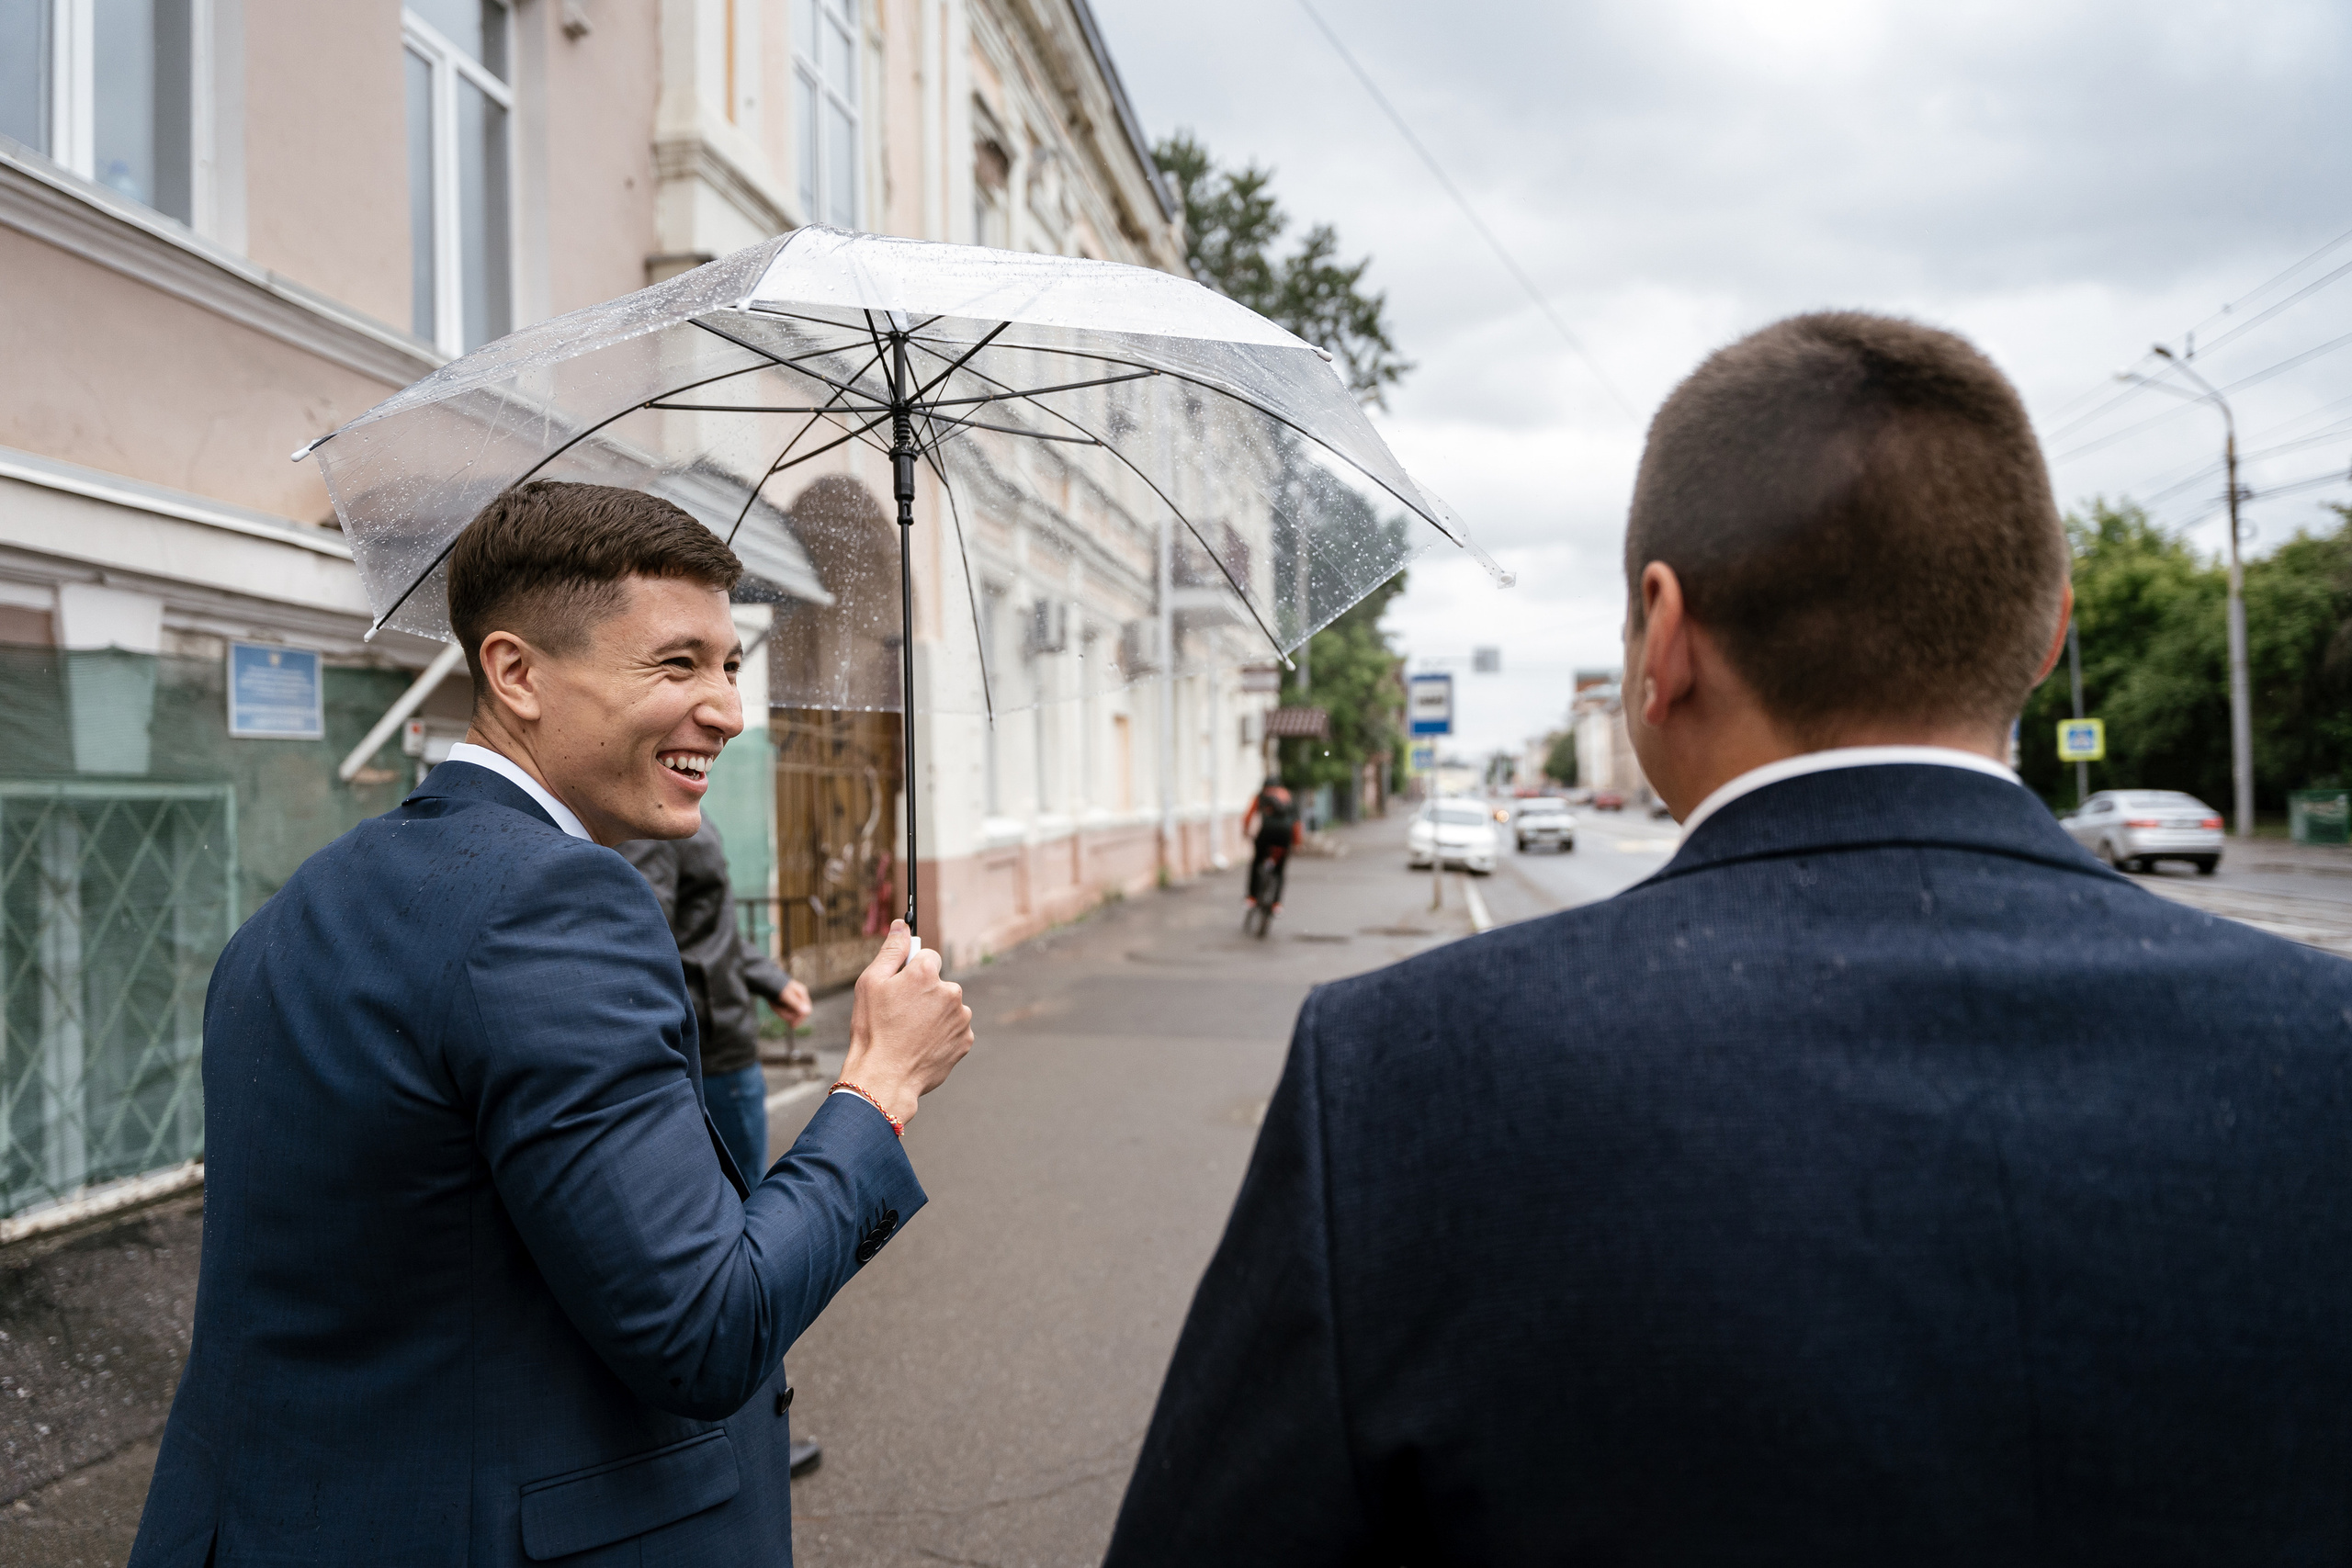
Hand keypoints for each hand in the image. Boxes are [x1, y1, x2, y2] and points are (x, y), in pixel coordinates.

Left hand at [772, 978, 812, 1026]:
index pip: (806, 1011)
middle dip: (787, 1014)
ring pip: (790, 1012)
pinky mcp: (786, 1000)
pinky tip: (773, 1004)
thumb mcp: (786, 996)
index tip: (791, 1026)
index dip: (799, 1019)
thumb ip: (796, 1004)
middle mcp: (799, 996)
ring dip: (781, 1011)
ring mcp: (792, 998)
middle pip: (797, 1013)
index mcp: (802, 994)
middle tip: (776, 1009)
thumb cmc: (776, 986)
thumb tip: (807, 1012)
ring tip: (773, 1004)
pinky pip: (784, 1010)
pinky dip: (778, 1009)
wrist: (765, 979)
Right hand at [840, 922, 971, 1124]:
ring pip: (948, 1007)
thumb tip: (902, 925)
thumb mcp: (870, 983)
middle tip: (900, 1015)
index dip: (911, 972)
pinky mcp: (966, 1040)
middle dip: (924, 994)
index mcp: (927, 973)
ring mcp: (961, 1017)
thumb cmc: (873, 1030)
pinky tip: (922, 1045)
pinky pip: (954, 1029)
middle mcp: (950, 991)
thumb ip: (891, 950)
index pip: (927, 956)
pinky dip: (942, 1035)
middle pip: (939, 983)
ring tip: (910, 1033)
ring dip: (934, 1015)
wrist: (884, 1078)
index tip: (900, 988)